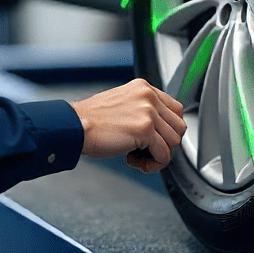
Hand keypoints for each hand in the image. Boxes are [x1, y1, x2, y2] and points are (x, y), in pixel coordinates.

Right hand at [70, 79, 185, 173]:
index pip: (175, 109)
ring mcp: (148, 111)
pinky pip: (164, 155)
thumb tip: (159, 129)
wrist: (74, 126)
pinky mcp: (145, 129)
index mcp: (144, 88)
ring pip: (174, 142)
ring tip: (137, 157)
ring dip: (158, 156)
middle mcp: (149, 96)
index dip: (166, 130)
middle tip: (145, 150)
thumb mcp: (122, 104)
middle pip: (179, 127)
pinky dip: (152, 165)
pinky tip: (133, 161)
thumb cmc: (91, 121)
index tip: (153, 140)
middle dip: (165, 144)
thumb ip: (142, 110)